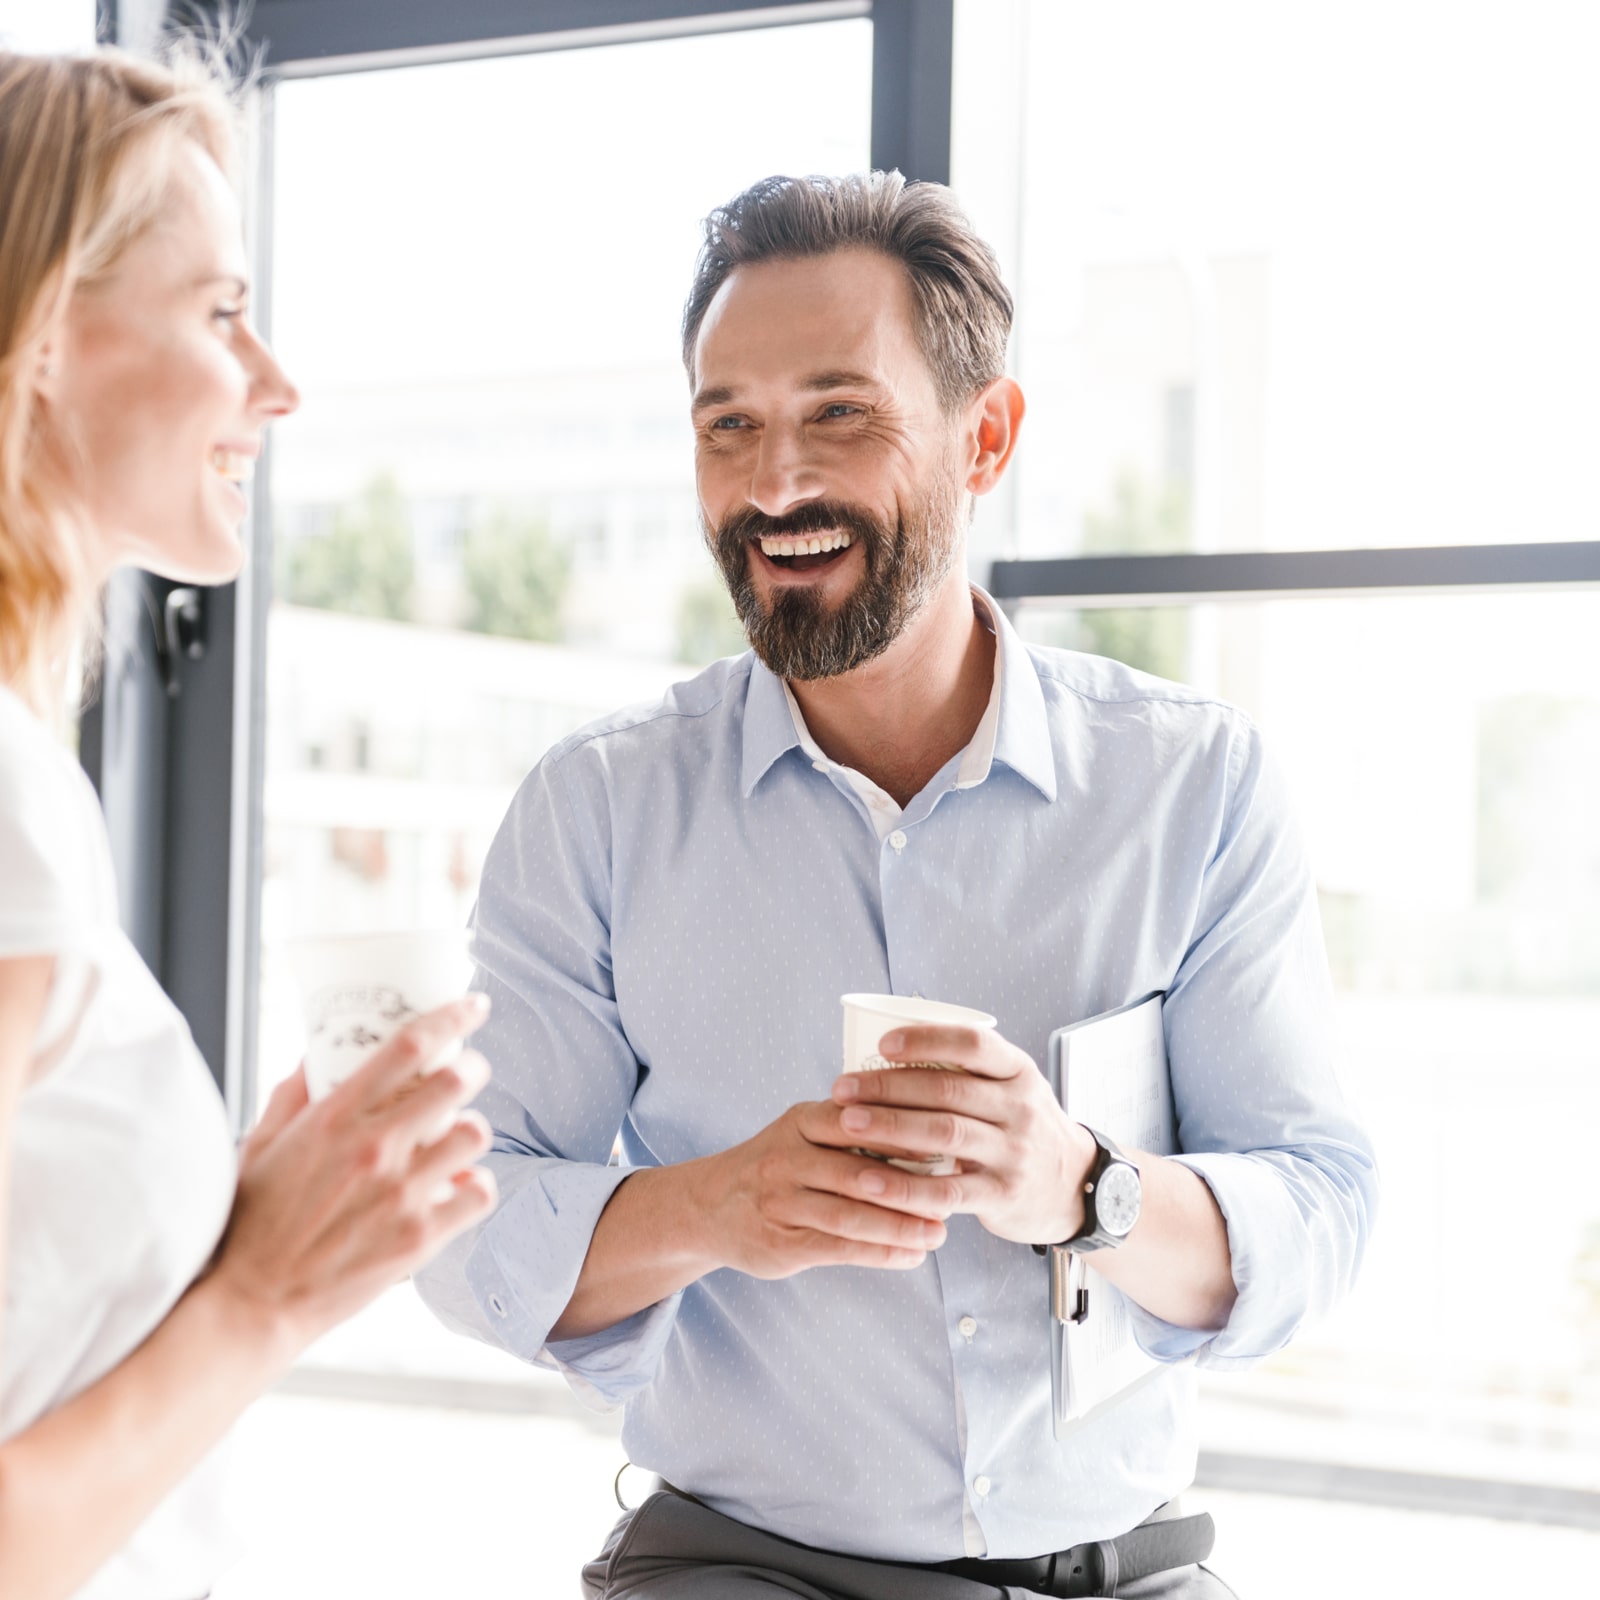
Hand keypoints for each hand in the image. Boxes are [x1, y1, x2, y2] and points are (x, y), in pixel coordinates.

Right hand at [210, 995, 498, 1351]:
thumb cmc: (251, 1224)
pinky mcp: (420, 1238)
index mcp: (334, 1118)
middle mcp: (374, 1149)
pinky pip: (480, 1192)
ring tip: (455, 1137)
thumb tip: (312, 1053)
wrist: (251, 1304)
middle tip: (469, 1070)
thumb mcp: (260, 1146)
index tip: (474, 1006)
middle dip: (473, 1067)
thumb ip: (291, 1095)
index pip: (409, 1045)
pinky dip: (476, 1186)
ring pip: (475, 1134)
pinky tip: (458, 1186)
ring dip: (470, 1130)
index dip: (452, 1017)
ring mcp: (401, 1194)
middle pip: (456, 1081)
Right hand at [692, 1100, 957, 1279]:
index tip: (945, 1142)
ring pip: (851, 1216)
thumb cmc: (775, 1164)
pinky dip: (880, 1253)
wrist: (707, 1206)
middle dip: (910, 1188)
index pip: (857, 1120)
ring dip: (901, 1227)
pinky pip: (839, 1249)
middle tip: (952, 1197)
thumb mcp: (801, 1132)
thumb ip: (849, 1130)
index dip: (902, 1132)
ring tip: (938, 1234)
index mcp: (800, 1122)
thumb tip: (928, 1134)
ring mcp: (781, 1203)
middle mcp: (786, 1159)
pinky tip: (910, 1255)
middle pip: (858, 1172)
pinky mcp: (780, 1243)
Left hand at [827, 1024, 1096, 1246]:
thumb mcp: (1012, 1089)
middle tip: (843, 1088)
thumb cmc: (1023, 1129)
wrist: (1076, 1186)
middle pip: (947, 1090)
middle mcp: (1020, 1108)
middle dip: (888, 1086)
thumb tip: (886, 1050)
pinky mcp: (1003, 1195)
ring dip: (889, 1127)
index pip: (974, 1044)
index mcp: (1018, 1072)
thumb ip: (969, 1073)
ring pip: (944, 1134)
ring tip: (847, 1123)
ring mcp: (1014, 1153)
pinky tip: (871, 1183)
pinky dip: (905, 1188)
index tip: (883, 1044)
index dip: (926, 1039)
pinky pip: (947, 1191)